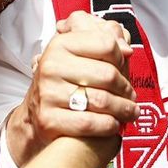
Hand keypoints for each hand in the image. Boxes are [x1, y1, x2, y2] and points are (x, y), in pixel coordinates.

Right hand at [6, 11, 135, 165]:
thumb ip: (105, 41)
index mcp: (60, 45)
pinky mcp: (48, 119)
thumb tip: (126, 49)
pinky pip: (90, 123)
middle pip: (108, 74)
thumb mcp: (79, 54)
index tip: (123, 68)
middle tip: (130, 95)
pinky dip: (108, 125)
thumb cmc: (65, 81)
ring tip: (130, 111)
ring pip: (102, 100)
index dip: (121, 58)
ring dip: (124, 109)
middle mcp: (51, 66)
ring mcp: (48, 94)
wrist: (37, 113)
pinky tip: (114, 124)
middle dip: (126, 88)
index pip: (106, 44)